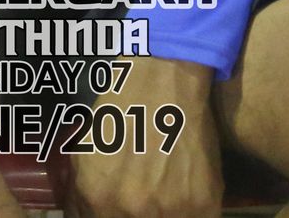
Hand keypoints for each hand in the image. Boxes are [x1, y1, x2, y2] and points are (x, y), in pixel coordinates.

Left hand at [70, 55, 220, 217]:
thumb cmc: (121, 111)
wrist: (163, 85)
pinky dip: (186, 217)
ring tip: (156, 198)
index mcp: (96, 194)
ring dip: (157, 216)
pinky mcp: (203, 206)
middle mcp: (131, 208)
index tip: (106, 211)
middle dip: (123, 216)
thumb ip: (84, 191)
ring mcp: (170, 211)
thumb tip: (84, 215)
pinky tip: (178, 202)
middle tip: (133, 201)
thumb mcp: (86, 151)